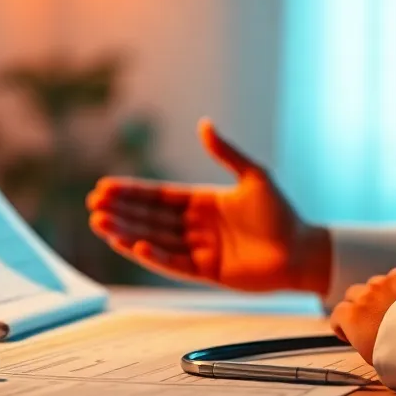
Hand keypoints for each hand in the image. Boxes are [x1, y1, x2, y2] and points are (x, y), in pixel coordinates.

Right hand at [86, 118, 331, 293]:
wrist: (303, 250)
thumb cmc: (282, 213)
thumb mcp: (254, 176)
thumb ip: (225, 153)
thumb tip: (203, 124)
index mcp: (203, 202)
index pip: (159, 196)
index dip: (132, 192)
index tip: (105, 186)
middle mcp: (197, 226)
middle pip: (151, 218)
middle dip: (122, 212)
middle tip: (93, 206)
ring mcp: (200, 249)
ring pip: (156, 240)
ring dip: (128, 233)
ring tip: (101, 225)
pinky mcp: (207, 271)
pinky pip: (175, 264)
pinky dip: (154, 256)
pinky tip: (135, 245)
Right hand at [330, 269, 395, 363]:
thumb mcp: (376, 361)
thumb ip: (363, 342)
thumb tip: (366, 340)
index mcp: (354, 317)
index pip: (338, 314)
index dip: (343, 324)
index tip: (350, 331)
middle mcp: (368, 294)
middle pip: (356, 294)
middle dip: (362, 304)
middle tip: (374, 319)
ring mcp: (390, 281)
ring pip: (379, 283)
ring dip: (384, 294)